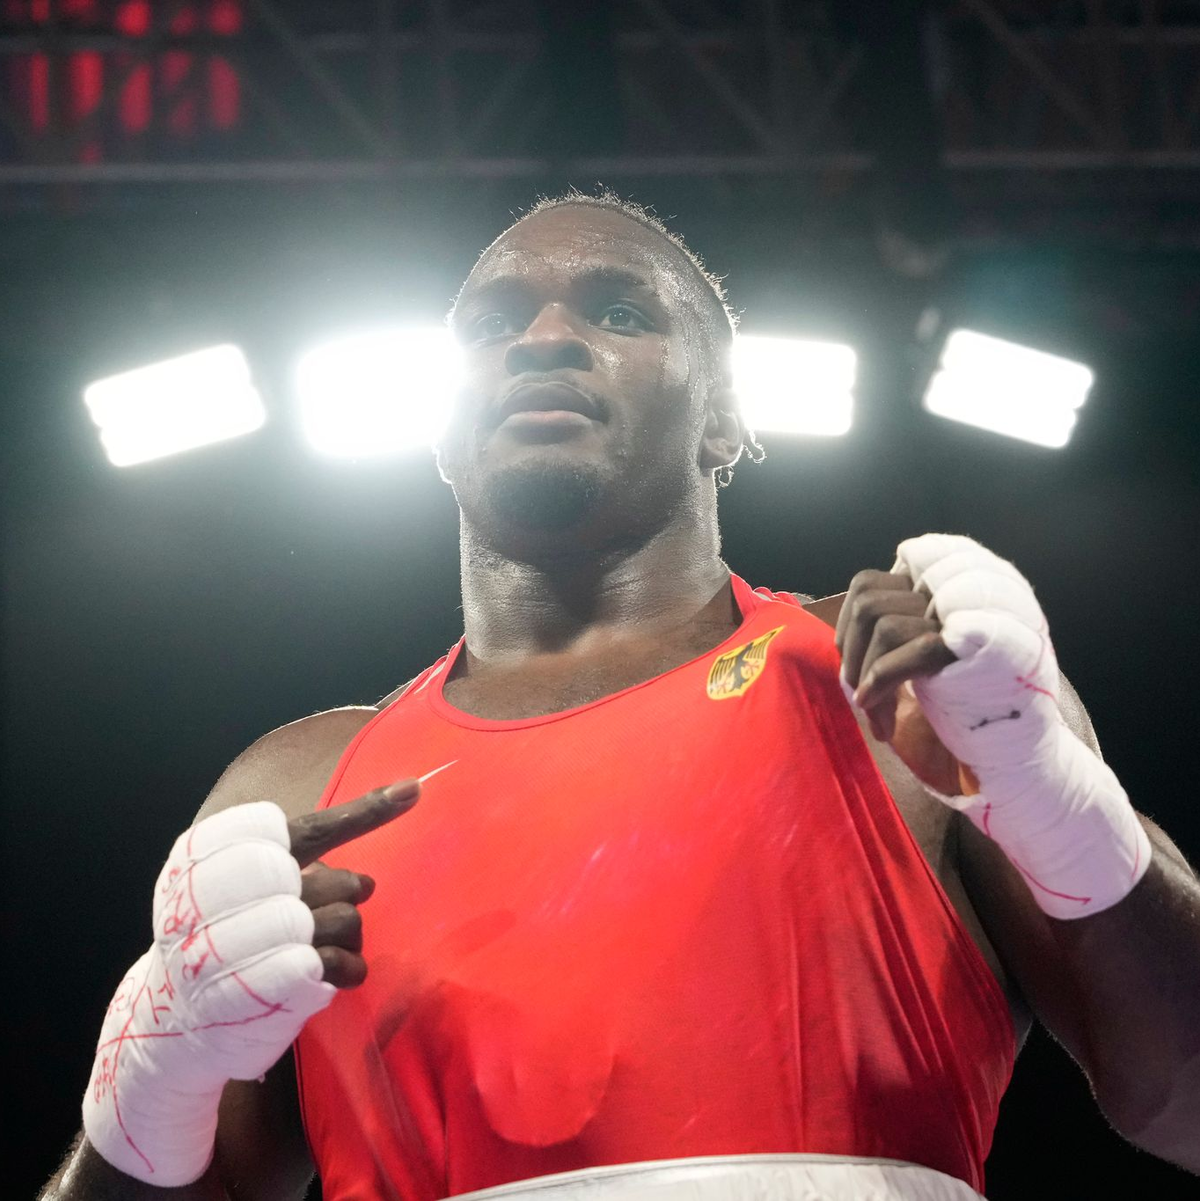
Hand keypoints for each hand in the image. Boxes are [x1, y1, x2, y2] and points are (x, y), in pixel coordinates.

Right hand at [84, 779, 424, 1184]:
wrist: (174, 1018)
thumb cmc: (227, 936)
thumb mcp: (250, 882)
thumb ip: (309, 857)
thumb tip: (380, 855)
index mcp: (212, 855)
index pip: (303, 829)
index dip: (363, 812)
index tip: (413, 791)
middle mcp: (218, 895)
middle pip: (332, 878)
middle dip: (343, 891)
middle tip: (321, 909)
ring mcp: (237, 946)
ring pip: (342, 919)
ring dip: (345, 936)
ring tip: (318, 949)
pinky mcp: (260, 989)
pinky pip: (336, 963)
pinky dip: (346, 968)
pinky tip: (331, 975)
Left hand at [834, 534, 1055, 795]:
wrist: (1017, 746)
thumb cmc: (963, 702)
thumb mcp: (924, 653)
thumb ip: (894, 631)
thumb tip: (842, 638)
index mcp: (942, 585)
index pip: (868, 584)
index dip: (846, 626)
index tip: (850, 661)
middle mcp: (960, 588)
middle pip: (868, 602)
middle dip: (851, 653)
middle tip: (858, 692)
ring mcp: (972, 613)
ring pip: (884, 624)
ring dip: (865, 674)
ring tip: (875, 711)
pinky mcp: (979, 644)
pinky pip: (913, 649)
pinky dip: (881, 680)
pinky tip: (876, 708)